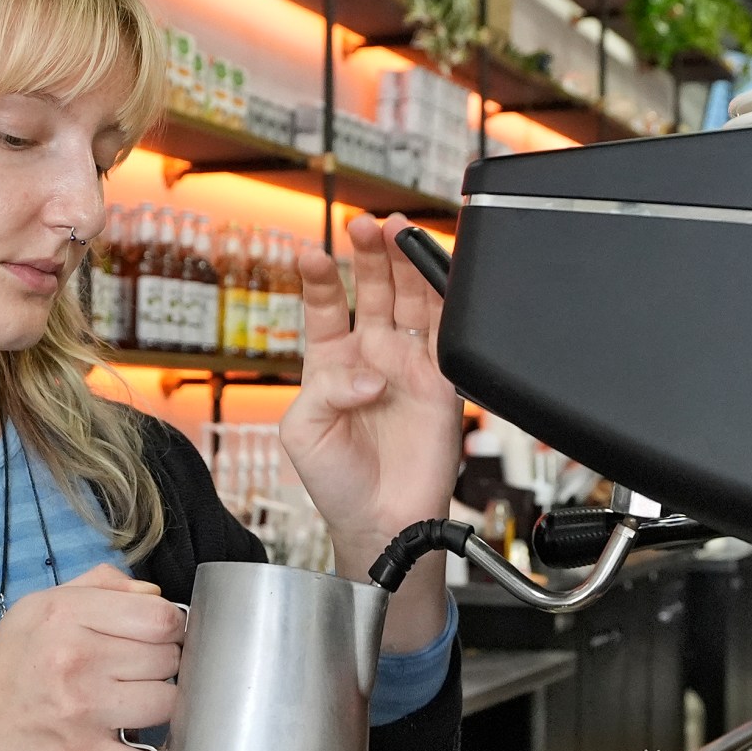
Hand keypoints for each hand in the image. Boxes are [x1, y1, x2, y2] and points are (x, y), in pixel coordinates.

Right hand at [0, 564, 183, 750]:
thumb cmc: (8, 666)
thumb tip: (155, 595)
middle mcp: (74, 657)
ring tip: (136, 706)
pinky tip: (138, 749)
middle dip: (162, 667)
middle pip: (168, 659)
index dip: (169, 629)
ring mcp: (81, 709)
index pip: (160, 617)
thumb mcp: (39, 606)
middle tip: (137, 675)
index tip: (156, 639)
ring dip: (160, 709)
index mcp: (66, 613)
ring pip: (168, 704)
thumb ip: (100, 587)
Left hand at [282, 214, 463, 648]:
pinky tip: (439, 276)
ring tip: (398, 232)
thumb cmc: (335, 481)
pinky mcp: (442, 387)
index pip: (326, 306)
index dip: (319, 278)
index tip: (310, 254)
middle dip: (369, 255)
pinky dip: (447, 305)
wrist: (378, 524)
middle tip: (365, 225)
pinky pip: (449, 338)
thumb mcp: (302, 431)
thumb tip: (369, 374)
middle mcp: (372, 357)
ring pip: (413, 302)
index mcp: (330, 363)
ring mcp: (409, 368)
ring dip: (407, 266)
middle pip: (374, 290)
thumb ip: (325, 390)